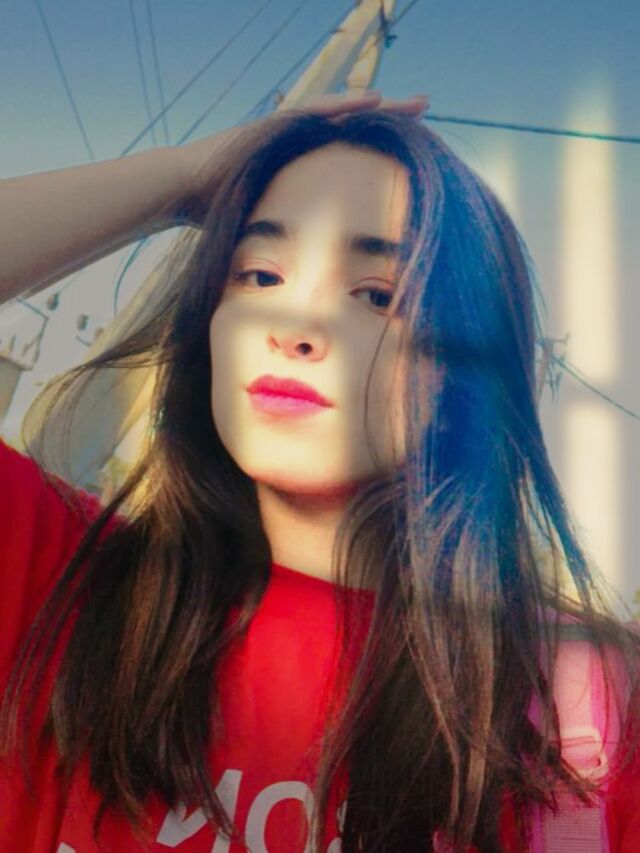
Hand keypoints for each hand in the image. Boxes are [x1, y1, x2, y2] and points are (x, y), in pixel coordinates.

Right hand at [175, 90, 428, 224]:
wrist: (183, 190)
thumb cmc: (221, 213)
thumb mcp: (268, 229)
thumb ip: (291, 244)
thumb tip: (310, 287)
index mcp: (304, 164)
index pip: (352, 152)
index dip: (383, 150)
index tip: (417, 152)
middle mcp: (301, 143)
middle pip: (356, 127)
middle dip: (393, 121)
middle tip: (427, 112)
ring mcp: (288, 131)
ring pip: (342, 113)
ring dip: (380, 107)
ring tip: (414, 104)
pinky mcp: (274, 125)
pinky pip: (314, 112)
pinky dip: (343, 106)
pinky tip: (373, 101)